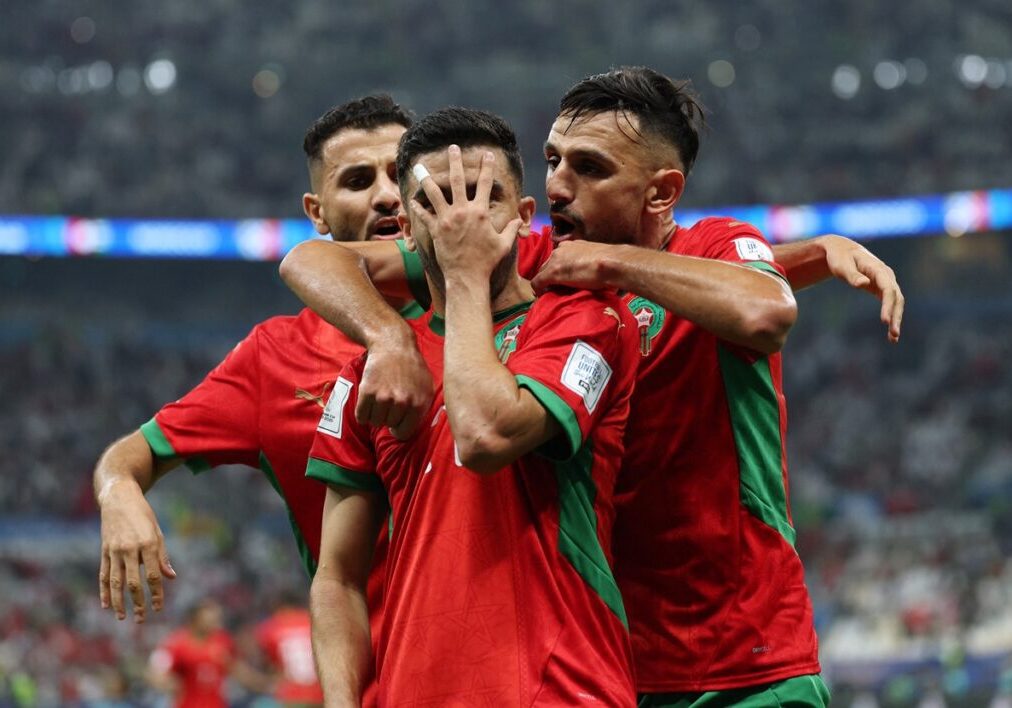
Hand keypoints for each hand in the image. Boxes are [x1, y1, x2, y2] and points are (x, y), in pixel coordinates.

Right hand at [98, 480, 174, 621]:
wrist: (119, 498)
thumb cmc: (143, 515)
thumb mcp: (157, 532)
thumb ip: (163, 556)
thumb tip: (171, 577)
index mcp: (148, 544)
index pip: (153, 575)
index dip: (156, 593)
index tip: (159, 608)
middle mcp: (130, 549)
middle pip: (133, 582)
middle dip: (138, 602)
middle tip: (142, 619)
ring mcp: (114, 550)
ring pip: (116, 582)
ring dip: (118, 602)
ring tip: (122, 617)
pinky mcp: (104, 550)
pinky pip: (104, 574)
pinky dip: (104, 590)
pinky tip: (106, 604)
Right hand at [357, 340, 433, 439]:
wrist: (393, 345)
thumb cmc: (412, 368)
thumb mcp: (427, 387)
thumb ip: (422, 410)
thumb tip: (411, 429)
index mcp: (419, 403)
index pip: (405, 433)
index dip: (400, 428)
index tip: (397, 421)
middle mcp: (402, 402)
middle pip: (389, 426)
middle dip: (389, 416)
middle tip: (390, 401)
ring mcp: (384, 397)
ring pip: (375, 422)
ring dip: (376, 414)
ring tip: (381, 399)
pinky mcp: (368, 391)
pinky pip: (361, 416)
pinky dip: (363, 413)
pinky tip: (369, 402)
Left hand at [410, 146, 522, 281]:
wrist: (467, 276)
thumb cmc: (487, 261)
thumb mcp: (504, 244)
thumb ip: (510, 229)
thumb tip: (517, 221)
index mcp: (480, 212)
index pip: (485, 184)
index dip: (487, 167)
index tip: (487, 154)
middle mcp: (463, 211)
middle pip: (458, 180)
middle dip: (455, 162)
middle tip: (452, 148)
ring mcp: (447, 219)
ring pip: (434, 193)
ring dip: (426, 178)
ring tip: (419, 166)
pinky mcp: (436, 230)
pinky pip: (424, 215)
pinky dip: (417, 208)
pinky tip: (411, 201)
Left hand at [530, 240, 616, 294]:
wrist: (612, 263)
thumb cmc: (611, 263)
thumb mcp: (595, 259)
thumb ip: (587, 263)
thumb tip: (588, 274)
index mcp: (572, 245)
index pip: (558, 258)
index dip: (558, 271)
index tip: (562, 281)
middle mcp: (561, 249)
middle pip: (548, 265)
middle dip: (549, 277)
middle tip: (554, 289)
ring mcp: (555, 260)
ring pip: (542, 272)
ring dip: (545, 283)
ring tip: (550, 294)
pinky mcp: (552, 272)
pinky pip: (538, 282)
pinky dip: (538, 290)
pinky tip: (542, 297)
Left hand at [820, 235, 903, 341]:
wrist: (841, 250)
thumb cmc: (839, 258)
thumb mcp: (841, 266)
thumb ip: (852, 275)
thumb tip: (863, 284)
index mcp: (878, 269)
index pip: (888, 289)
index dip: (888, 305)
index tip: (884, 321)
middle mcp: (886, 275)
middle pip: (896, 297)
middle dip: (895, 316)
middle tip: (893, 334)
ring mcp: (886, 281)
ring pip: (896, 302)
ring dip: (896, 319)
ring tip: (893, 338)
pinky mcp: (881, 288)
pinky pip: (890, 303)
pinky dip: (891, 316)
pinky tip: (890, 333)